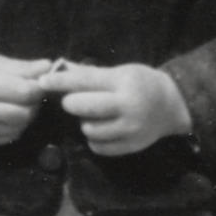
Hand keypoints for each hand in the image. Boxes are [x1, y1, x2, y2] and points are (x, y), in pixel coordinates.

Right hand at [0, 53, 51, 146]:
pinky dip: (16, 127)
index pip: (25, 93)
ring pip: (18, 128)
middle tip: (32, 95)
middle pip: (24, 114)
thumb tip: (49, 67)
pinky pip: (9, 138)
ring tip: (21, 104)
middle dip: (34, 105)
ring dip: (27, 117)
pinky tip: (10, 114)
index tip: (40, 83)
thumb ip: (23, 67)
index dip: (39, 88)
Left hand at [47, 61, 192, 157]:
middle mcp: (127, 105)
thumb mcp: (120, 71)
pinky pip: (99, 147)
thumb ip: (90, 74)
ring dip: (84, 123)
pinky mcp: (131, 146)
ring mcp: (130, 128)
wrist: (172, 105)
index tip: (43, 81)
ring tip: (93, 116)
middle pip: (84, 108)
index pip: (85, 81)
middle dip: (71, 104)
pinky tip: (102, 129)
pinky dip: (94, 139)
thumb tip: (59, 68)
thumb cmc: (141, 83)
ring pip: (89, 130)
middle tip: (71, 101)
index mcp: (123, 82)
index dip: (61, 81)